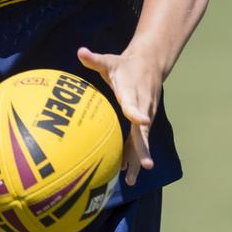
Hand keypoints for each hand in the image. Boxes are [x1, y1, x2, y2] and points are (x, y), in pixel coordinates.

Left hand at [77, 47, 161, 185]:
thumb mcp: (111, 60)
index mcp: (133, 93)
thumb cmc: (126, 64)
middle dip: (143, 149)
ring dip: (137, 159)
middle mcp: (143, 107)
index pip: (135, 105)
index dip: (137, 113)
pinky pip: (138, 140)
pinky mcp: (144, 121)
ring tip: (130, 179)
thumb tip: (80, 51)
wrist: (151, 63)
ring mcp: (145, 116)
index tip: (142, 121)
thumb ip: (95, 60)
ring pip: (143, 141)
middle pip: (143, 131)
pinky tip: (123, 171)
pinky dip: (132, 155)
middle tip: (145, 166)